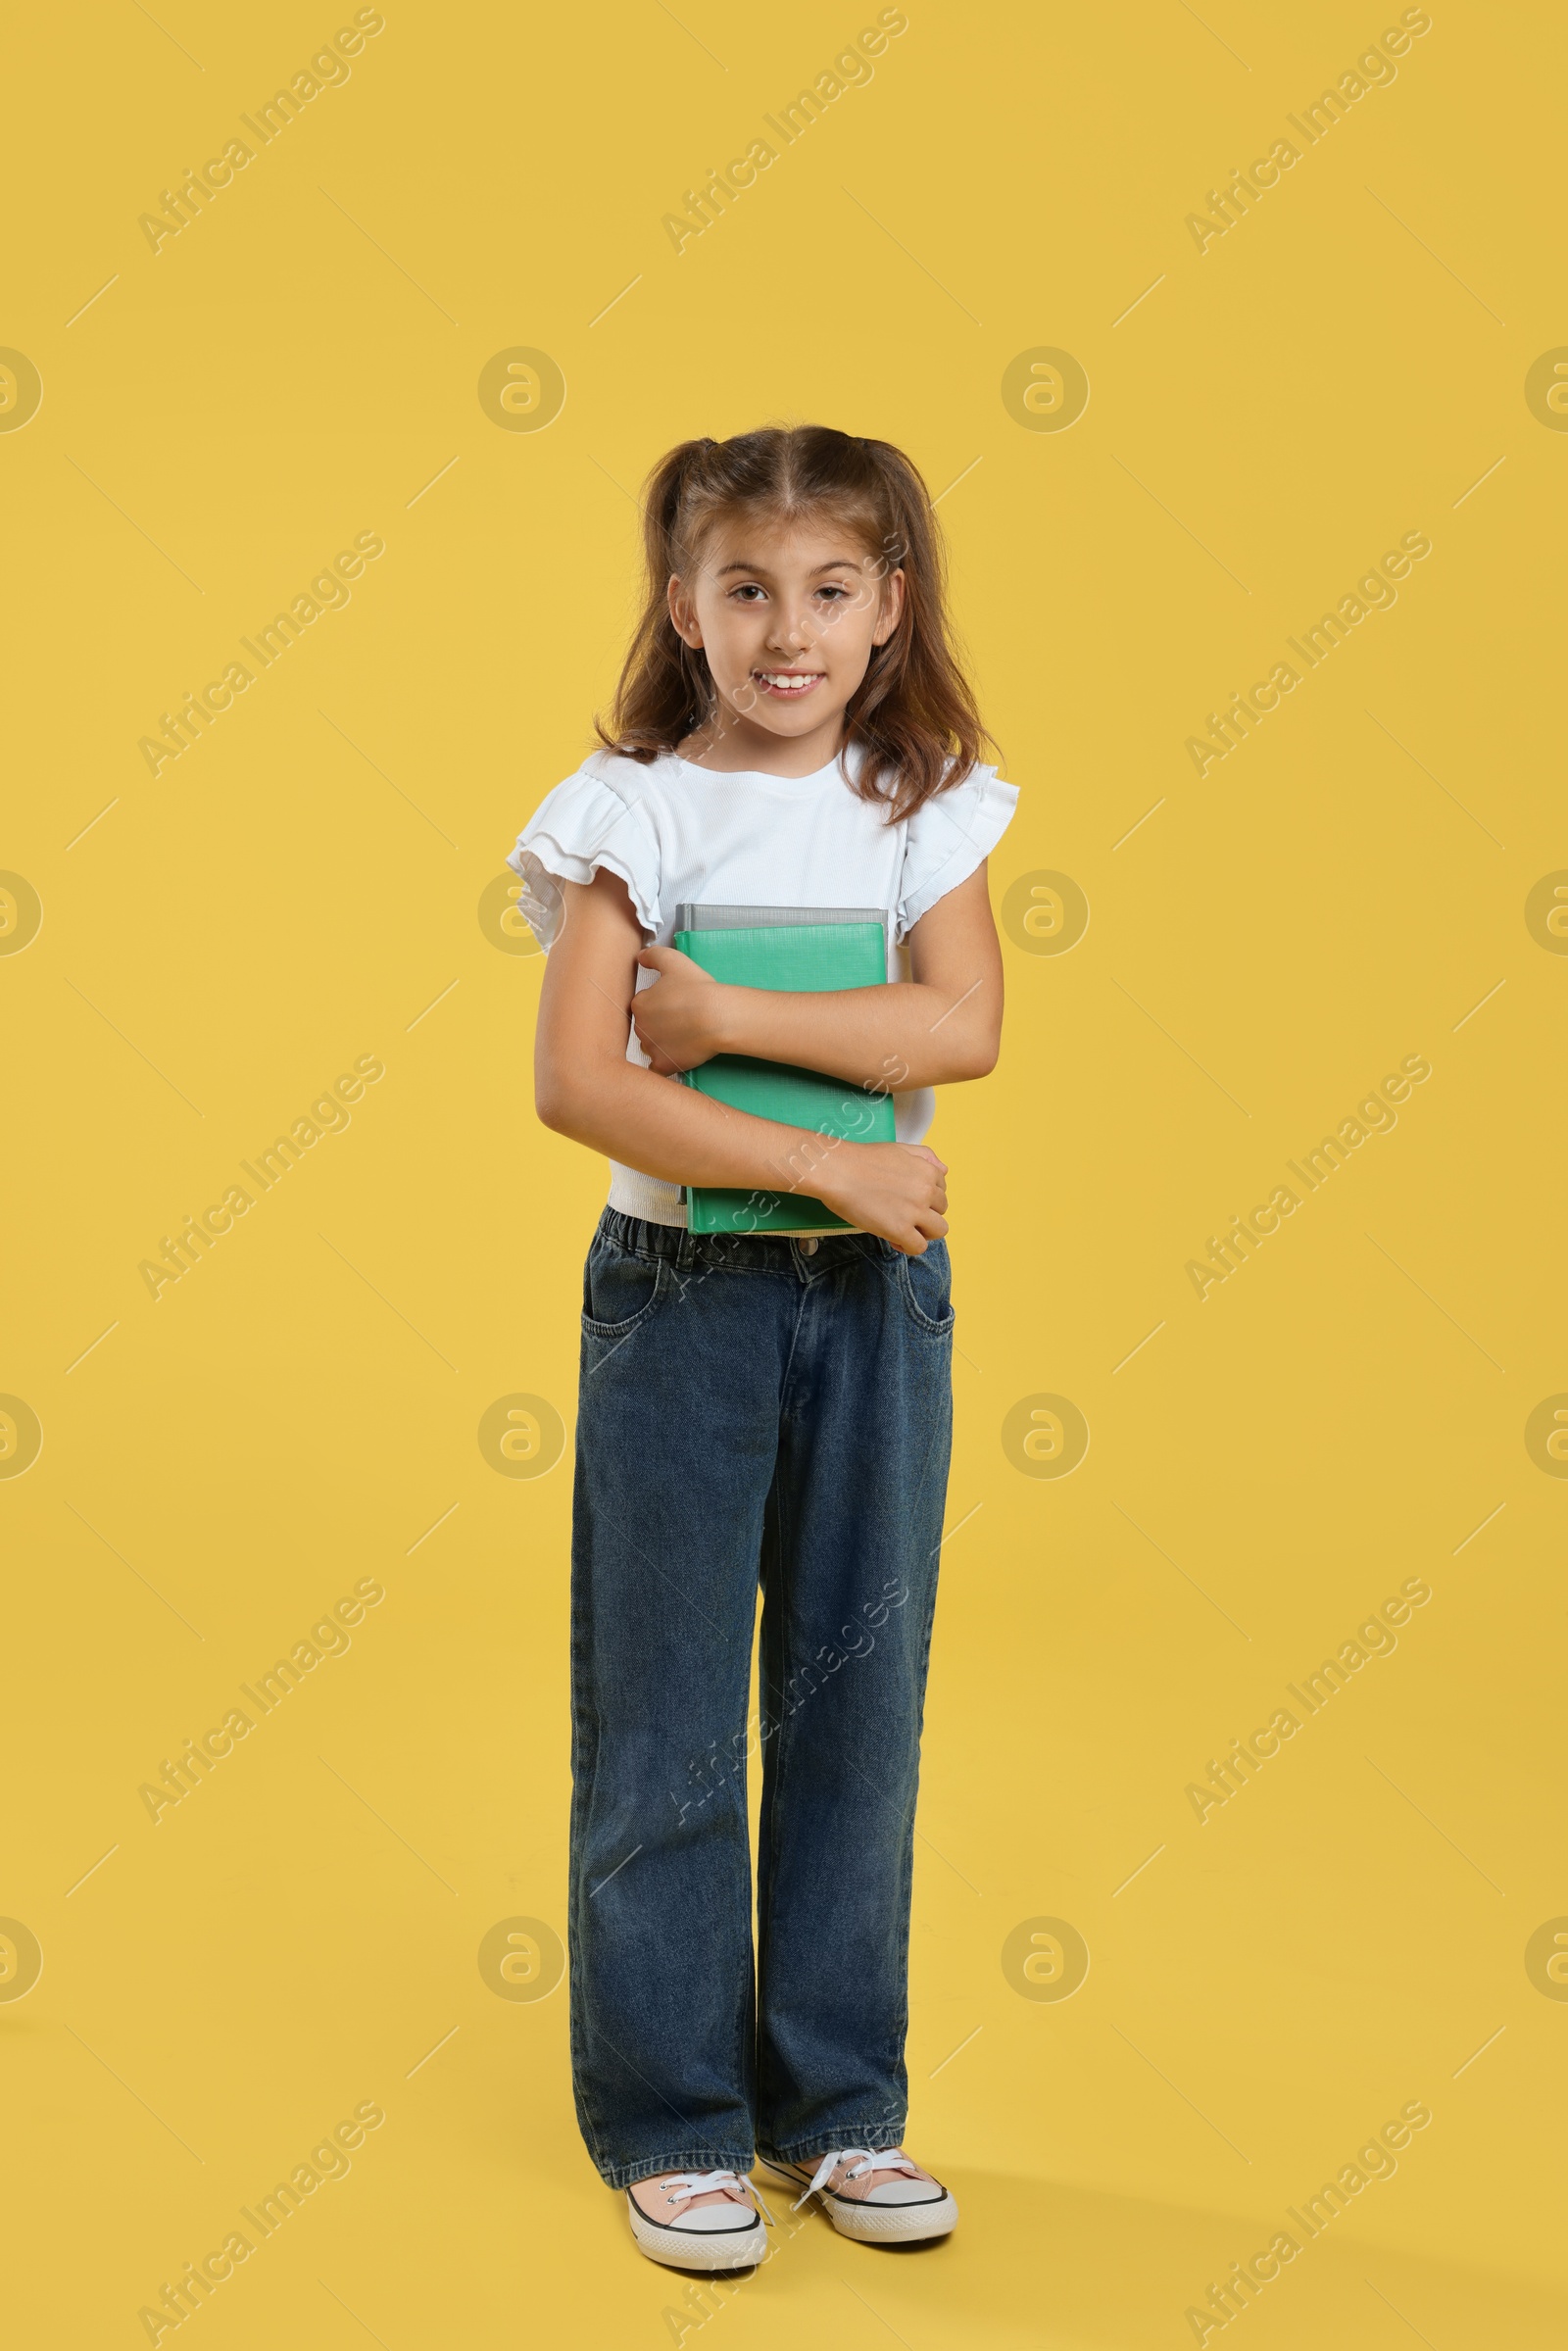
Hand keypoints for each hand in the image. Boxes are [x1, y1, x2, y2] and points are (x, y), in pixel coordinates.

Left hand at [632, 946, 734, 1074]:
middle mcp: (640, 1027)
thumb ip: (652, 955)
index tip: (676, 1003)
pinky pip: (658, 1067)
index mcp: (639, 1004)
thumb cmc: (698, 989)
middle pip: (646, 1026)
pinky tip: (679, 1053)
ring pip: (651, 1046)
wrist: (716, 1016)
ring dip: (662, 1042)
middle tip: (682, 1019)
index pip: (643, 1005)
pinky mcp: (664, 1065)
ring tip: (684, 1035)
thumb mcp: (673, 960)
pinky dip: (666, 1062)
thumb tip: (639, 957)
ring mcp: (651, 1048)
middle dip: (660, 1024)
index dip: (660, 1003)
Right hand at [812, 1140, 947, 1255]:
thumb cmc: (861, 1159)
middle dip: (926, 1214)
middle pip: (941, 1211)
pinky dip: (908, 1247)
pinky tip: (894, 1240)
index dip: (926, 1198)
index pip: (942, 1191)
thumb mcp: (899, 1149)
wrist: (837, 1171)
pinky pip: (919, 1247)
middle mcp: (927, 1191)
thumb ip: (924, 1157)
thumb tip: (944, 1170)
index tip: (910, 1200)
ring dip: (923, 1232)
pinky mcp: (900, 1230)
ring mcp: (915, 1212)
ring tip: (904, 1230)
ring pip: (938, 1231)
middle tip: (904, 1215)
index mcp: (927, 1171)